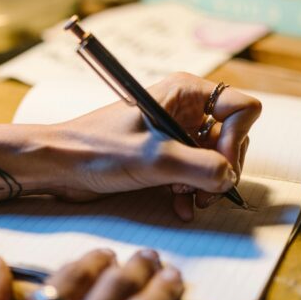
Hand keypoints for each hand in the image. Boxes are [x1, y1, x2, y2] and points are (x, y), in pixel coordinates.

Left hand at [42, 72, 261, 220]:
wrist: (60, 165)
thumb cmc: (97, 150)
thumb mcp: (153, 159)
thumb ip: (199, 167)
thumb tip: (229, 177)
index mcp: (185, 93)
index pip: (241, 109)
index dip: (236, 141)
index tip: (219, 166)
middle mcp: (185, 108)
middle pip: (232, 137)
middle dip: (222, 168)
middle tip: (204, 192)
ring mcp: (176, 132)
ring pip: (215, 159)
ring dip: (206, 184)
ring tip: (185, 199)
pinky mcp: (165, 155)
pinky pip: (196, 173)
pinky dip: (193, 191)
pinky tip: (180, 206)